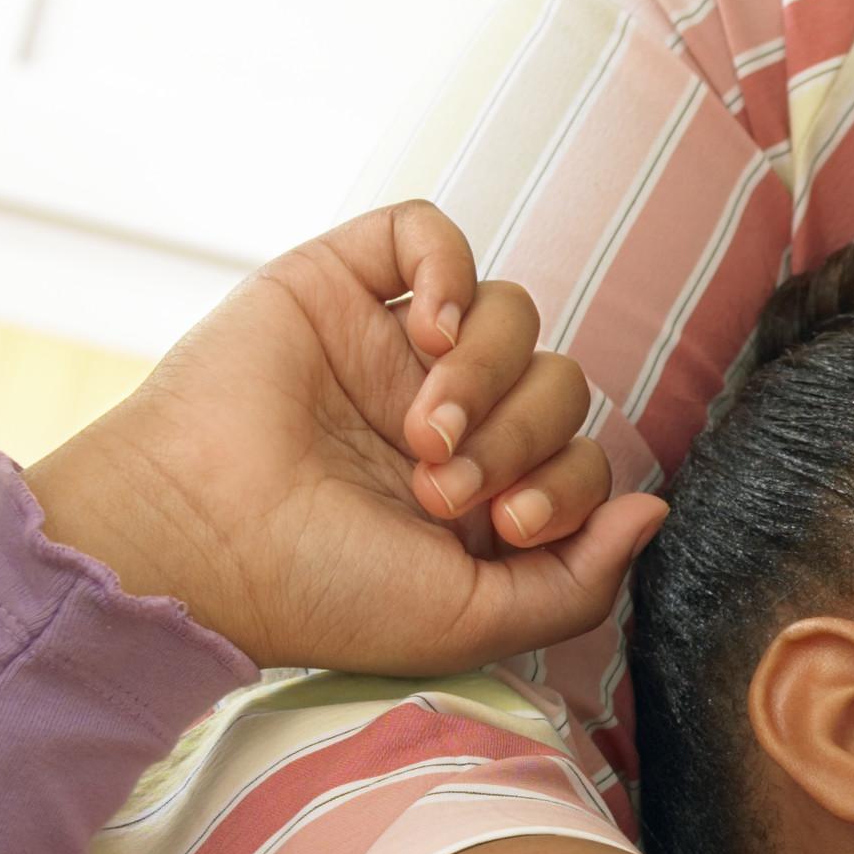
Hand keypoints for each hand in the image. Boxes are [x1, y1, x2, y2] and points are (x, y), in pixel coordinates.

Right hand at [23, 202, 656, 675]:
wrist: (200, 541)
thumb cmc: (322, 591)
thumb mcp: (473, 621)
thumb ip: (579, 582)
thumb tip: (653, 507)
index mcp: (478, 493)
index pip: (580, 455)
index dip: (566, 483)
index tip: (500, 526)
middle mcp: (444, 416)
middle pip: (557, 380)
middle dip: (521, 436)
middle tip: (445, 487)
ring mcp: (391, 348)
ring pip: (510, 311)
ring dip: (487, 373)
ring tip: (423, 431)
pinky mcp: (339, 284)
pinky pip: (430, 232)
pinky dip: (450, 270)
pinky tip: (426, 330)